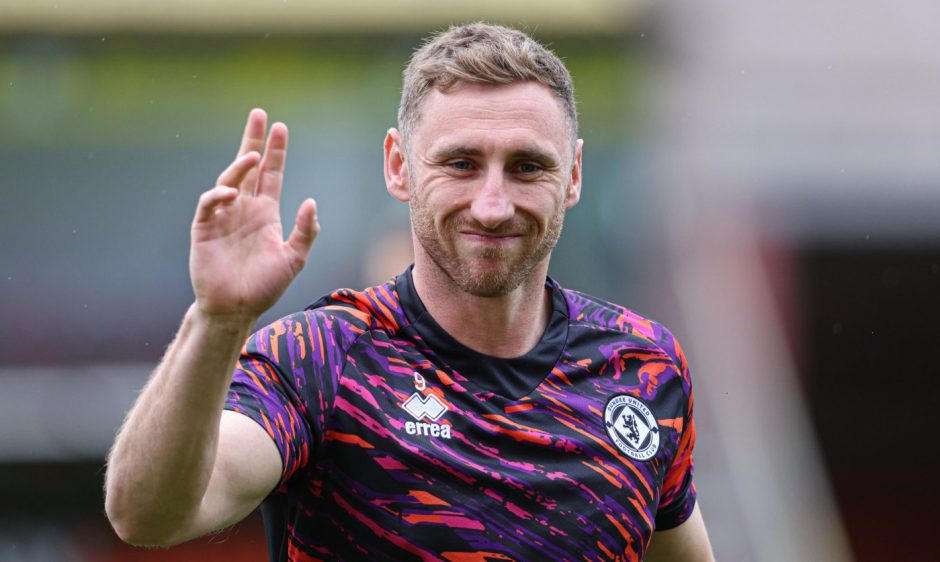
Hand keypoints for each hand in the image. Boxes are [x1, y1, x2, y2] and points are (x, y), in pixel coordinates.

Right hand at [190, 108, 318, 320]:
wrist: (237, 309)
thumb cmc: (265, 286)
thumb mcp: (294, 258)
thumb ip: (305, 231)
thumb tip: (310, 202)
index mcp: (265, 213)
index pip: (271, 174)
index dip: (275, 152)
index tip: (280, 127)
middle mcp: (244, 209)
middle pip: (248, 167)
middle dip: (253, 141)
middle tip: (259, 115)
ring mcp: (223, 217)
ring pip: (229, 180)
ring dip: (239, 166)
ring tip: (252, 154)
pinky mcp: (204, 229)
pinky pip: (208, 205)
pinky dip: (217, 195)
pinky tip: (229, 193)